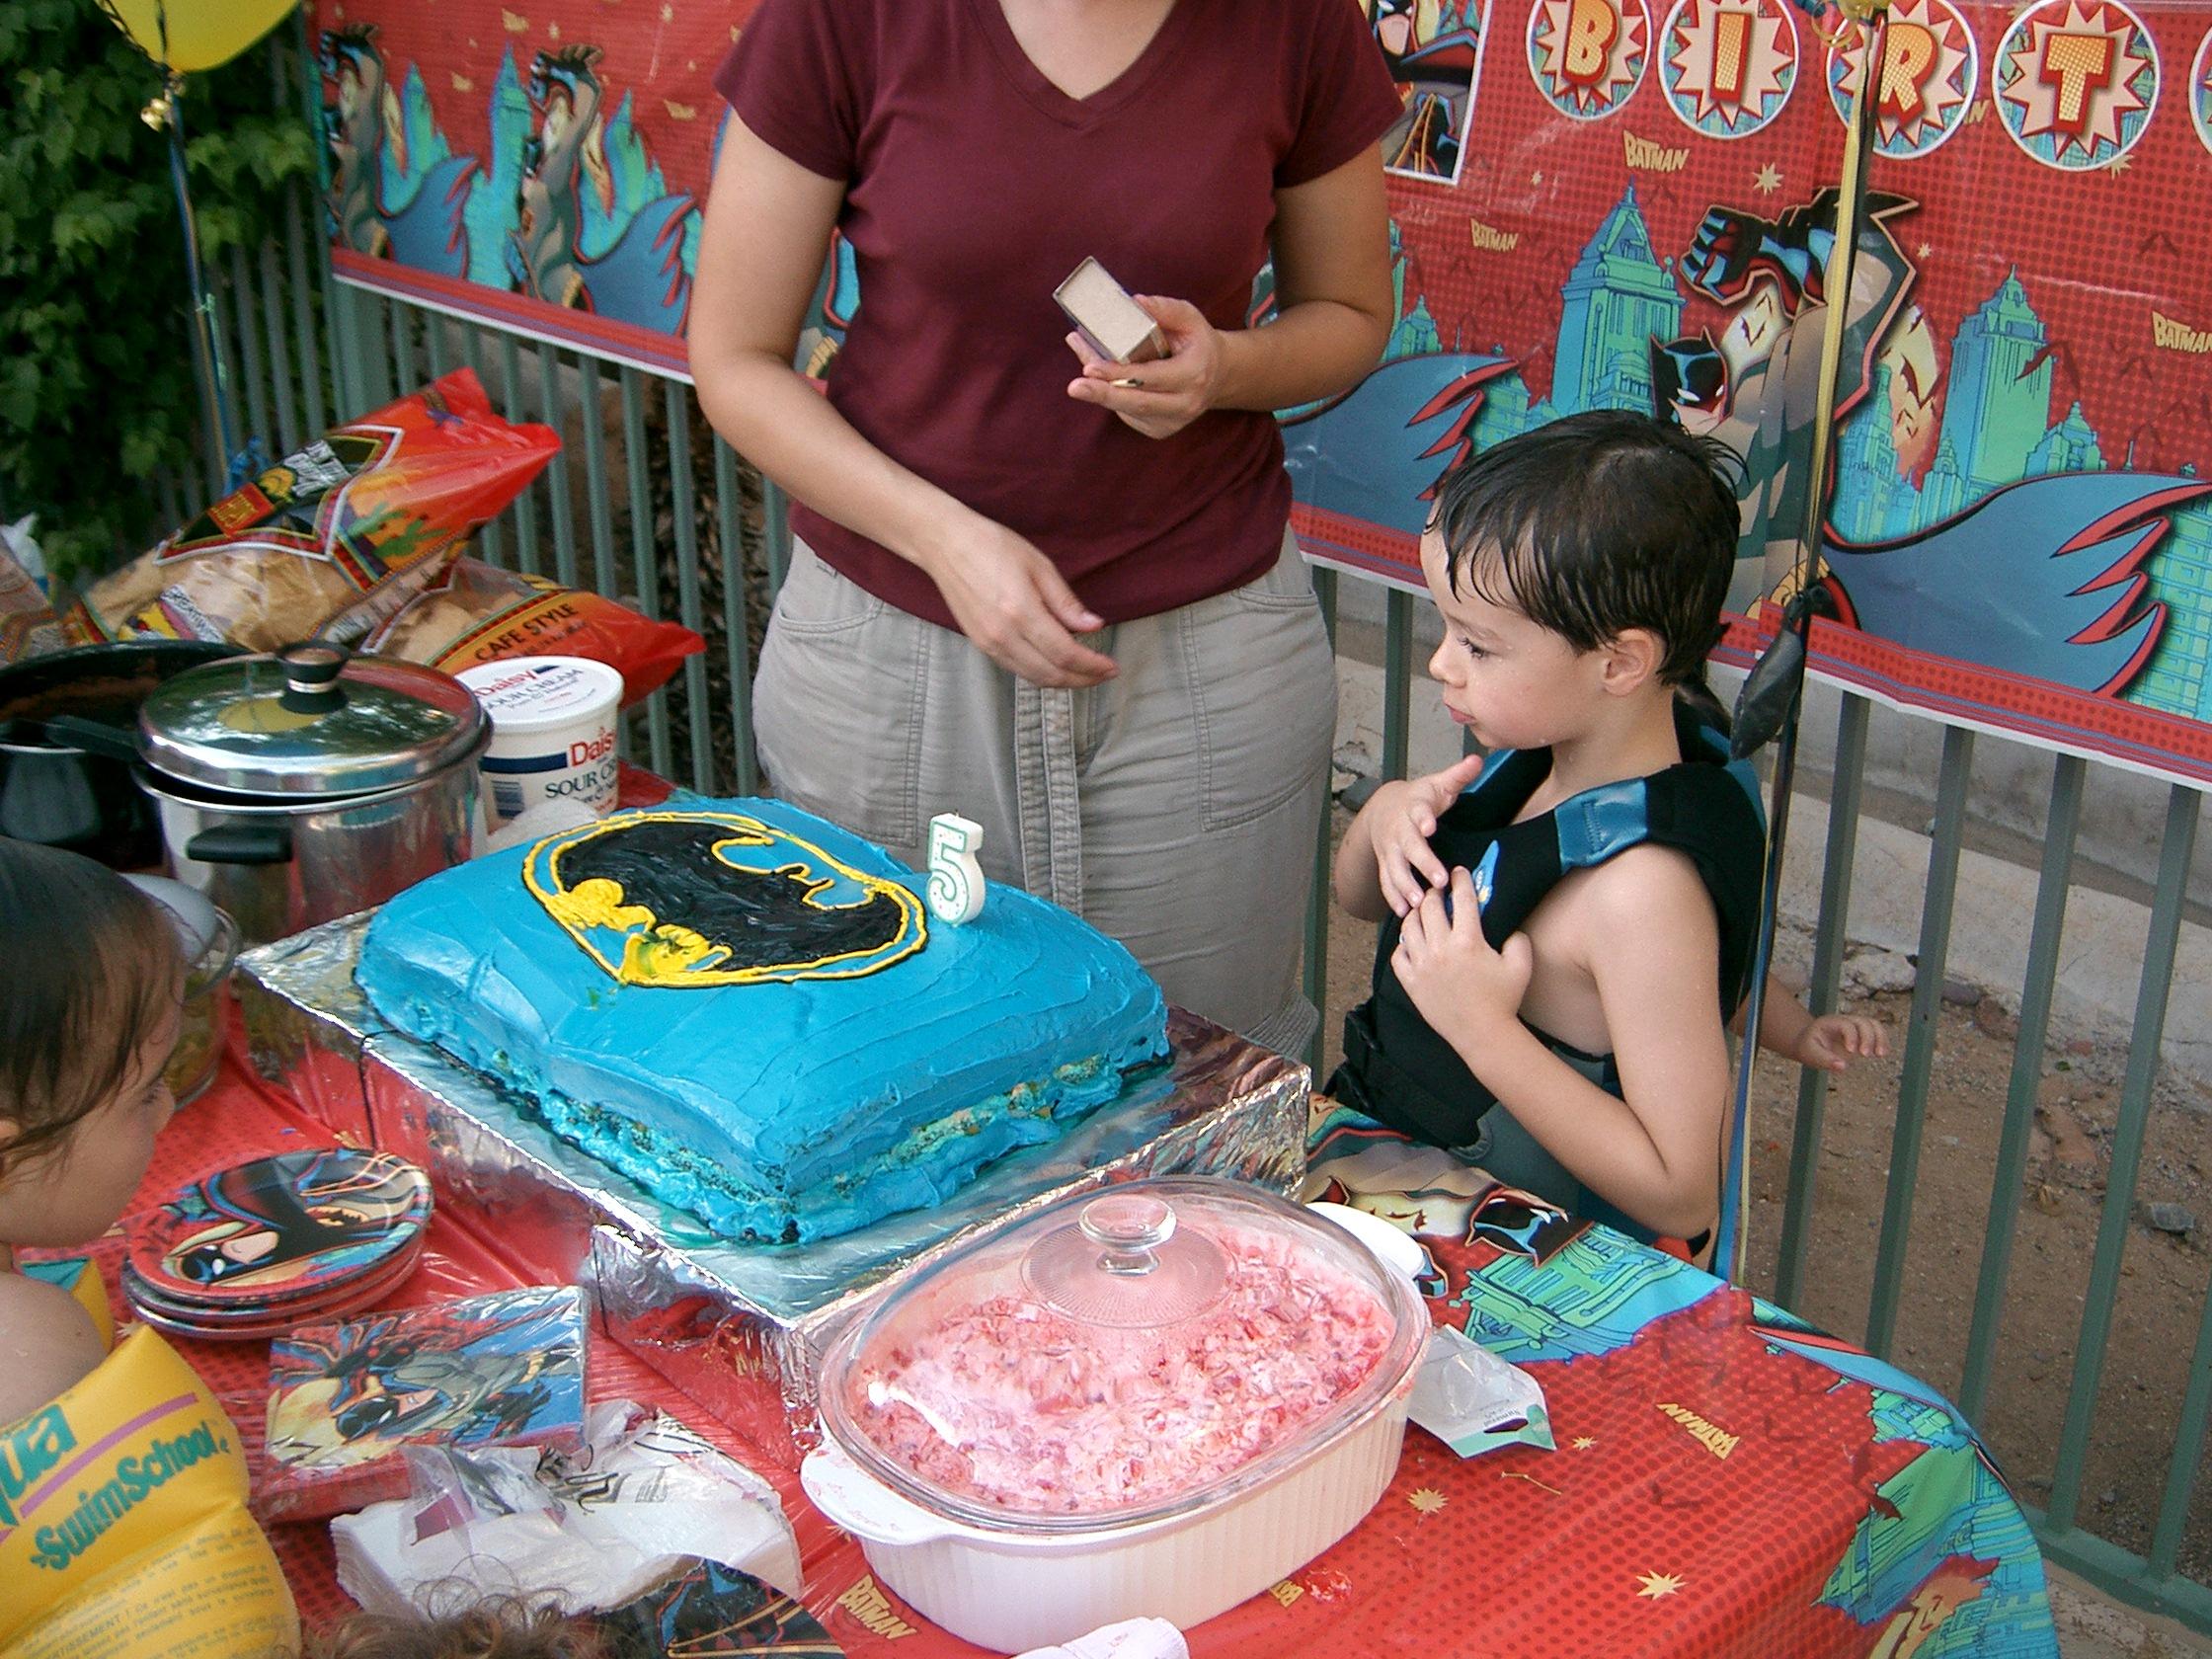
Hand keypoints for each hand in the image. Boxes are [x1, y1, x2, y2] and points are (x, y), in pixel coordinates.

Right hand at [918, 516, 1117, 688]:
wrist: (945, 544)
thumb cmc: (992, 546)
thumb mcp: (1038, 565)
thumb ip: (1066, 602)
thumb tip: (1094, 627)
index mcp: (1021, 612)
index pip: (1066, 653)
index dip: (1093, 665)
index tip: (1112, 666)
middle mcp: (1003, 635)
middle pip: (1051, 674)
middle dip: (1083, 679)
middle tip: (1104, 674)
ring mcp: (988, 643)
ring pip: (1034, 677)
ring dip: (1063, 681)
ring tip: (1085, 673)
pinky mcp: (980, 644)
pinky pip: (1017, 669)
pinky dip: (1041, 673)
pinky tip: (1055, 664)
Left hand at [1064, 296, 1224, 439]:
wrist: (1219, 376)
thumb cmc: (1198, 342)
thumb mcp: (1190, 318)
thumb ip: (1165, 308)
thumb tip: (1133, 301)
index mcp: (1194, 374)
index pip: (1151, 377)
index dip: (1120, 374)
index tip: (1091, 367)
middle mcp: (1186, 403)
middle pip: (1137, 403)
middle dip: (1102, 394)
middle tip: (1075, 387)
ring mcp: (1174, 422)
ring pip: (1128, 411)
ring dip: (1102, 393)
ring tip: (1081, 378)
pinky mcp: (1161, 430)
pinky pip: (1129, 416)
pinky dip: (1113, 398)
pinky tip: (1105, 383)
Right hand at [1367, 753, 1485, 915]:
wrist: (1384, 807)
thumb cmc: (1419, 798)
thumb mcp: (1438, 783)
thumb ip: (1458, 775)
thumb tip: (1478, 760)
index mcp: (1413, 807)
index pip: (1418, 811)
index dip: (1423, 818)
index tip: (1429, 826)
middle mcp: (1399, 829)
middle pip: (1408, 847)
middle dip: (1422, 863)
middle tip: (1438, 880)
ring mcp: (1390, 849)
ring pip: (1394, 869)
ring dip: (1404, 887)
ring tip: (1418, 903)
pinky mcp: (1386, 863)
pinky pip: (1386, 882)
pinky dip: (1393, 898)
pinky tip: (1404, 914)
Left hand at [1393, 867, 1532, 1051]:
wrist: (1482, 1034)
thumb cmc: (1503, 1000)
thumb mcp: (1521, 965)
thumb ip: (1518, 939)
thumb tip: (1510, 928)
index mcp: (1468, 941)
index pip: (1462, 899)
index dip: (1460, 880)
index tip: (1458, 872)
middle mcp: (1440, 949)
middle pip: (1429, 906)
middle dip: (1434, 892)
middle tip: (1437, 890)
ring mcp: (1422, 966)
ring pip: (1409, 927)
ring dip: (1416, 915)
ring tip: (1422, 912)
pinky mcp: (1410, 982)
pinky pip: (1397, 955)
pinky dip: (1403, 945)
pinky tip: (1412, 942)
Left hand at [1795, 1012, 1886, 1072]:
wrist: (1809, 1042)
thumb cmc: (1809, 1048)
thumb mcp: (1811, 1054)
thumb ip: (1825, 1060)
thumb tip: (1843, 1067)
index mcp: (1830, 1022)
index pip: (1846, 1024)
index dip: (1851, 1036)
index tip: (1851, 1052)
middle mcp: (1845, 1021)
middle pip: (1863, 1022)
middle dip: (1868, 1038)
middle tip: (1865, 1055)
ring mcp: (1855, 1026)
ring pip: (1874, 1024)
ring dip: (1880, 1038)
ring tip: (1880, 1055)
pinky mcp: (1862, 1034)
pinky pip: (1877, 1032)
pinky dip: (1883, 1041)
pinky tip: (1882, 1054)